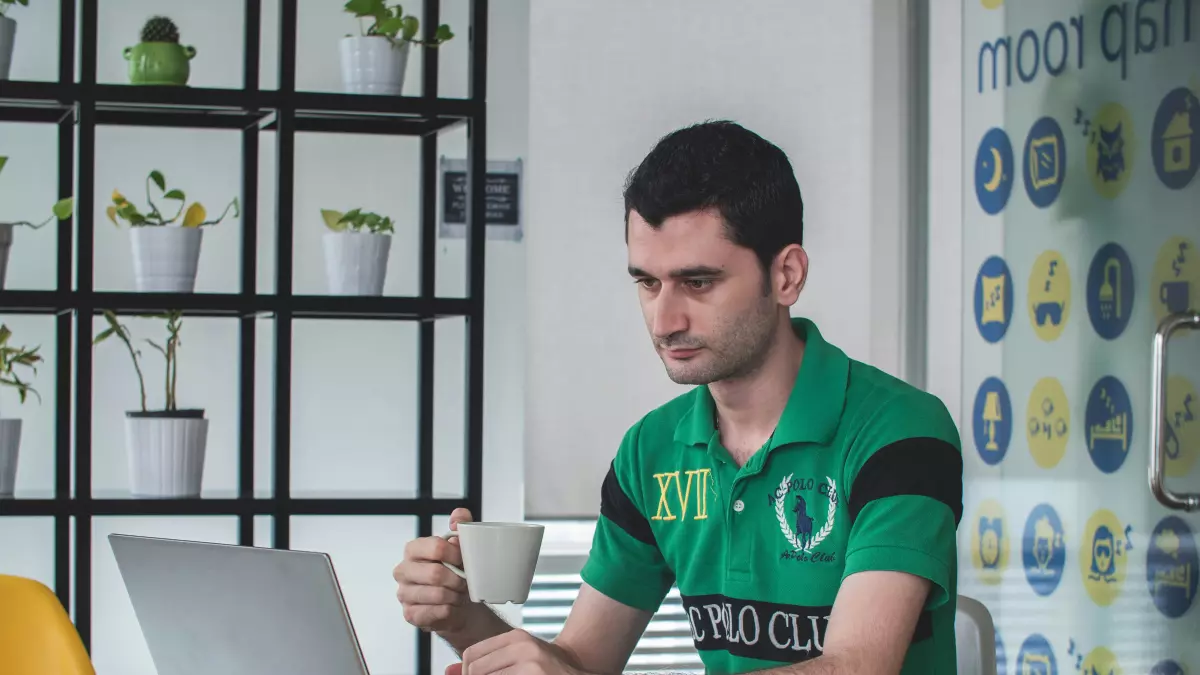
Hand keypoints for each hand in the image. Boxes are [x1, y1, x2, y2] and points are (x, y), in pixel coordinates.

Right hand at [394, 508, 472, 633]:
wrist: (456, 601)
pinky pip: (435, 612)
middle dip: (457, 579)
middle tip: (466, 581)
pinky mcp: (410, 614)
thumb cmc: (455, 570)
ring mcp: (404, 593)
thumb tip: (459, 515)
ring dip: (455, 595)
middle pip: (435, 573)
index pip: (436, 547)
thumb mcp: (460, 546)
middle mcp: (403, 570)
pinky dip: (449, 610)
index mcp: (413, 549)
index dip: (456, 554)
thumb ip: (461, 526)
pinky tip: (451, 606)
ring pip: (437, 594)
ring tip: (459, 593)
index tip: (465, 560)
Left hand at [450, 629, 583, 674]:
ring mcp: (530, 664)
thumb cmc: (546, 670)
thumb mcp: (516, 660)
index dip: (467, 673)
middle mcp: (523, 646)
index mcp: (516, 637)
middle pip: (476, 670)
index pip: (471, 654)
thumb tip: (447, 671)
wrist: (578, 673)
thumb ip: (484, 664)